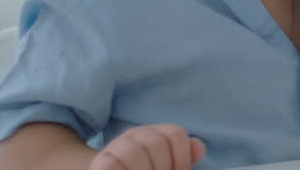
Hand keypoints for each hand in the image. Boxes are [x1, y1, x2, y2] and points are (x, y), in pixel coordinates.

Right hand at [89, 124, 205, 169]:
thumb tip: (199, 147)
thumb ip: (185, 157)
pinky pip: (111, 164)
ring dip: (143, 169)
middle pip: (156, 143)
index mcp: (156, 133)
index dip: (181, 158)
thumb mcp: (169, 165)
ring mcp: (116, 146)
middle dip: (162, 167)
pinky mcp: (100, 161)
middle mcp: (136, 135)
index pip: (175, 134)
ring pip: (133, 152)